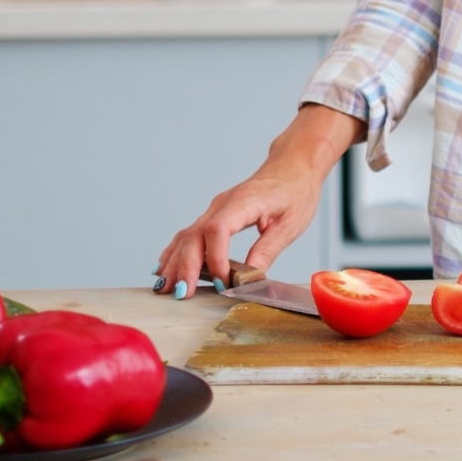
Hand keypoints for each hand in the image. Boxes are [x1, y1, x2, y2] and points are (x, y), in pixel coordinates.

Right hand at [153, 104, 363, 298]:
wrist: (293, 166)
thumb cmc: (296, 191)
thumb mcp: (291, 224)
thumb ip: (268, 250)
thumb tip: (249, 277)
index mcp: (244, 202)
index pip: (218, 230)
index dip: (216, 258)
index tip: (223, 282)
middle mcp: (223, 204)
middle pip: (194, 235)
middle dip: (186, 267)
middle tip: (182, 294)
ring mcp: (215, 209)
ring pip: (186, 236)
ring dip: (174, 262)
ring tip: (165, 288)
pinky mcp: (214, 215)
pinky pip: (189, 234)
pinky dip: (176, 252)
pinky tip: (165, 269)